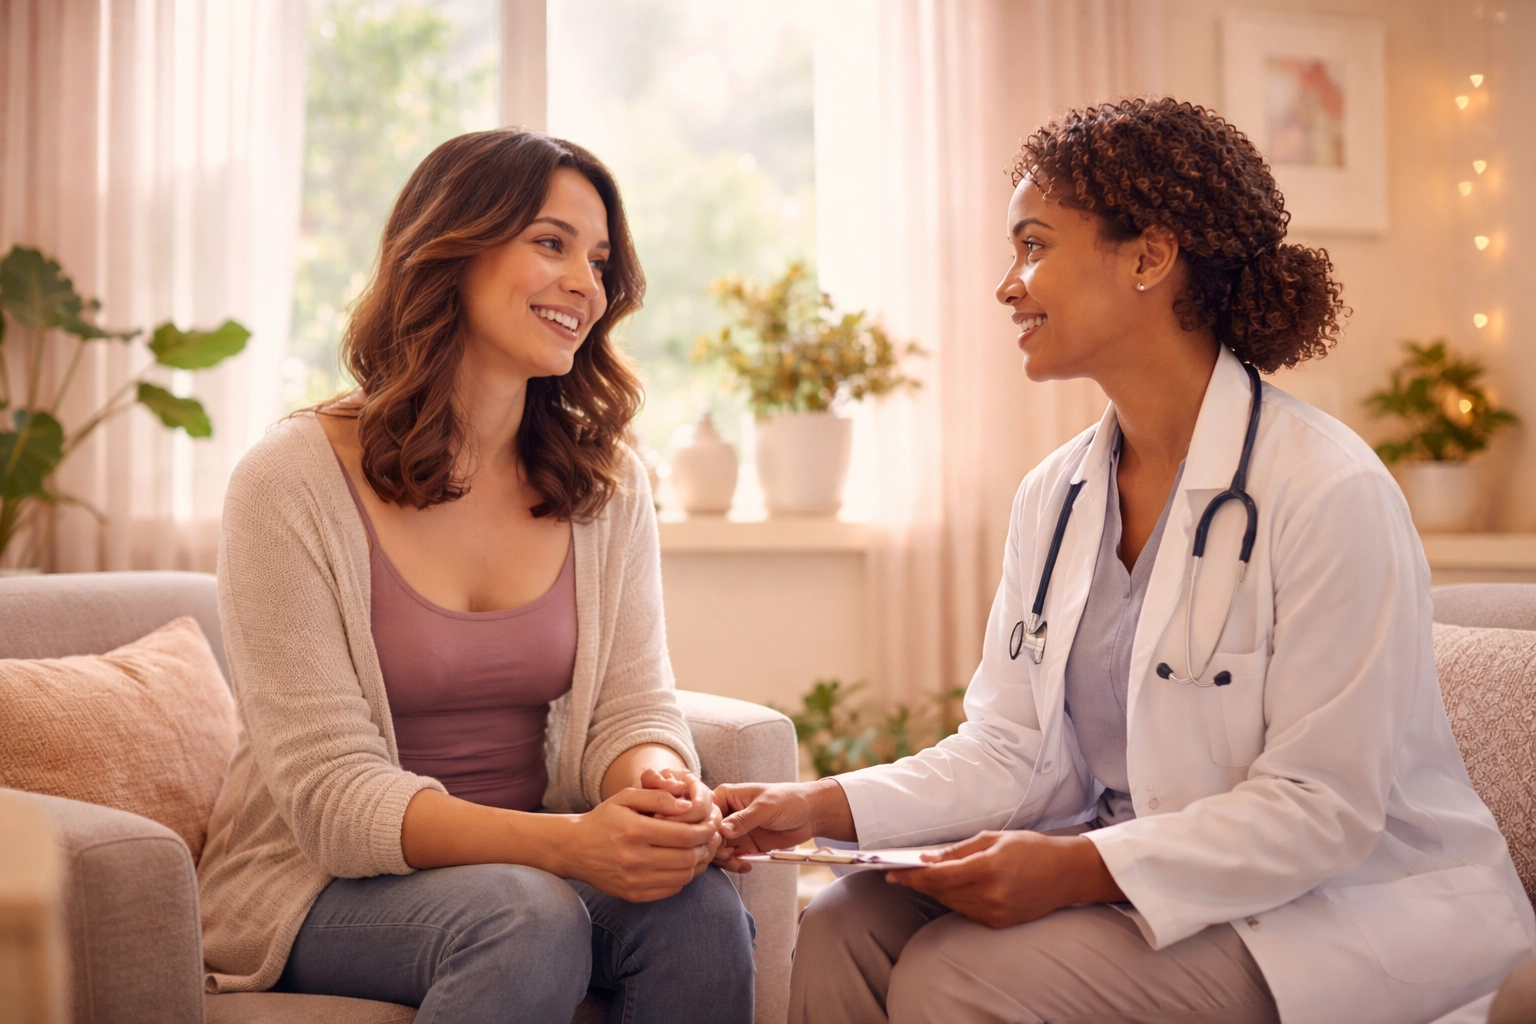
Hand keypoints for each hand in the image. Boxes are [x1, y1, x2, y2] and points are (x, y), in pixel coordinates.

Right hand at [555, 787, 719, 901]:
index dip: (706, 829)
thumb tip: (688, 804)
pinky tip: (683, 862)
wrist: (574, 848)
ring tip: (701, 848)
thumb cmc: (604, 818)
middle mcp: (634, 859)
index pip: (685, 835)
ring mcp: (634, 881)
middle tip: (712, 836)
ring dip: (699, 862)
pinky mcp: (634, 895)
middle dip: (707, 846)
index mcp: (634, 831)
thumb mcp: (626, 797)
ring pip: (684, 876)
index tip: (713, 822)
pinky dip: (684, 876)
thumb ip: (658, 797)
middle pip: (688, 858)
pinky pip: (672, 889)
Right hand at [711, 780, 853, 872]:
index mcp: (725, 796)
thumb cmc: (789, 800)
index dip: (707, 830)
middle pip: (707, 836)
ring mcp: (733, 831)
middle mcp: (725, 814)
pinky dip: (735, 865)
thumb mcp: (766, 807)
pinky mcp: (743, 845)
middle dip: (716, 850)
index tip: (719, 841)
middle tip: (731, 857)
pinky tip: (748, 865)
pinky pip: (731, 859)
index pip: (705, 815)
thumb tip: (722, 830)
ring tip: (742, 863)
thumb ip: (744, 819)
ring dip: (725, 861)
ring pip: (716, 851)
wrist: (810, 814)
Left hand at [889, 830, 1124, 928]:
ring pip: (951, 904)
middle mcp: (990, 896)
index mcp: (987, 869)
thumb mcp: (994, 839)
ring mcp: (995, 913)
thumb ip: (958, 851)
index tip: (893, 872)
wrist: (1067, 874)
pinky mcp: (1000, 923)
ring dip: (934, 892)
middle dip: (918, 883)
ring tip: (920, 879)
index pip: (938, 877)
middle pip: (941, 892)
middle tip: (899, 875)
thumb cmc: (1031, 848)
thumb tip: (928, 860)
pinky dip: (954, 900)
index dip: (912, 876)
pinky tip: (949, 888)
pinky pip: (967, 912)